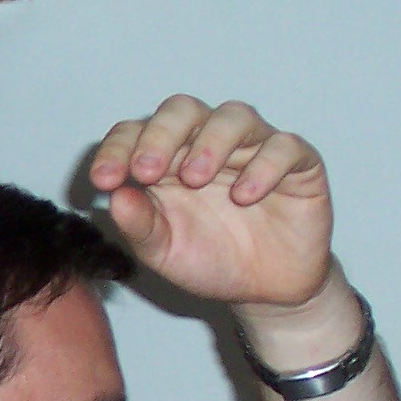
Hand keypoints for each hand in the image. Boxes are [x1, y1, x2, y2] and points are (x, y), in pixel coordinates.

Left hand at [88, 95, 331, 309]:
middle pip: (182, 110)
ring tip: (195, 178)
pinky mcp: (297, 163)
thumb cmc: (209, 259)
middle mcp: (208, 143)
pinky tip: (244, 195)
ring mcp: (254, 148)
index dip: (117, 149)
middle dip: (160, 135)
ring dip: (210, 142)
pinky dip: (263, 166)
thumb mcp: (165, 251)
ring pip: (234, 115)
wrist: (265, 290)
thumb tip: (114, 198)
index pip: (135, 132)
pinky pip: (284, 146)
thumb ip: (140, 226)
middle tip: (146, 171)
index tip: (103, 180)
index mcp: (167, 159)